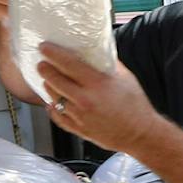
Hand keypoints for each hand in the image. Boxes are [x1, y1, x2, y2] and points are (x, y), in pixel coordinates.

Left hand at [36, 42, 164, 154]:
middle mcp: (85, 100)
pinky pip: (57, 117)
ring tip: (48, 80)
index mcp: (97, 84)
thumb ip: (109, 63)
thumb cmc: (135, 106)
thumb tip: (98, 51)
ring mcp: (80, 116)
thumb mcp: (126, 78)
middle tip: (42, 64)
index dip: (53, 54)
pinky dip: (53, 108)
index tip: (45, 48)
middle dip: (45, 69)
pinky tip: (52, 102)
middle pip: (54, 80)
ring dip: (48, 87)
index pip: (68, 64)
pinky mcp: (79, 129)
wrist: (140, 134)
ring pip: (53, 97)